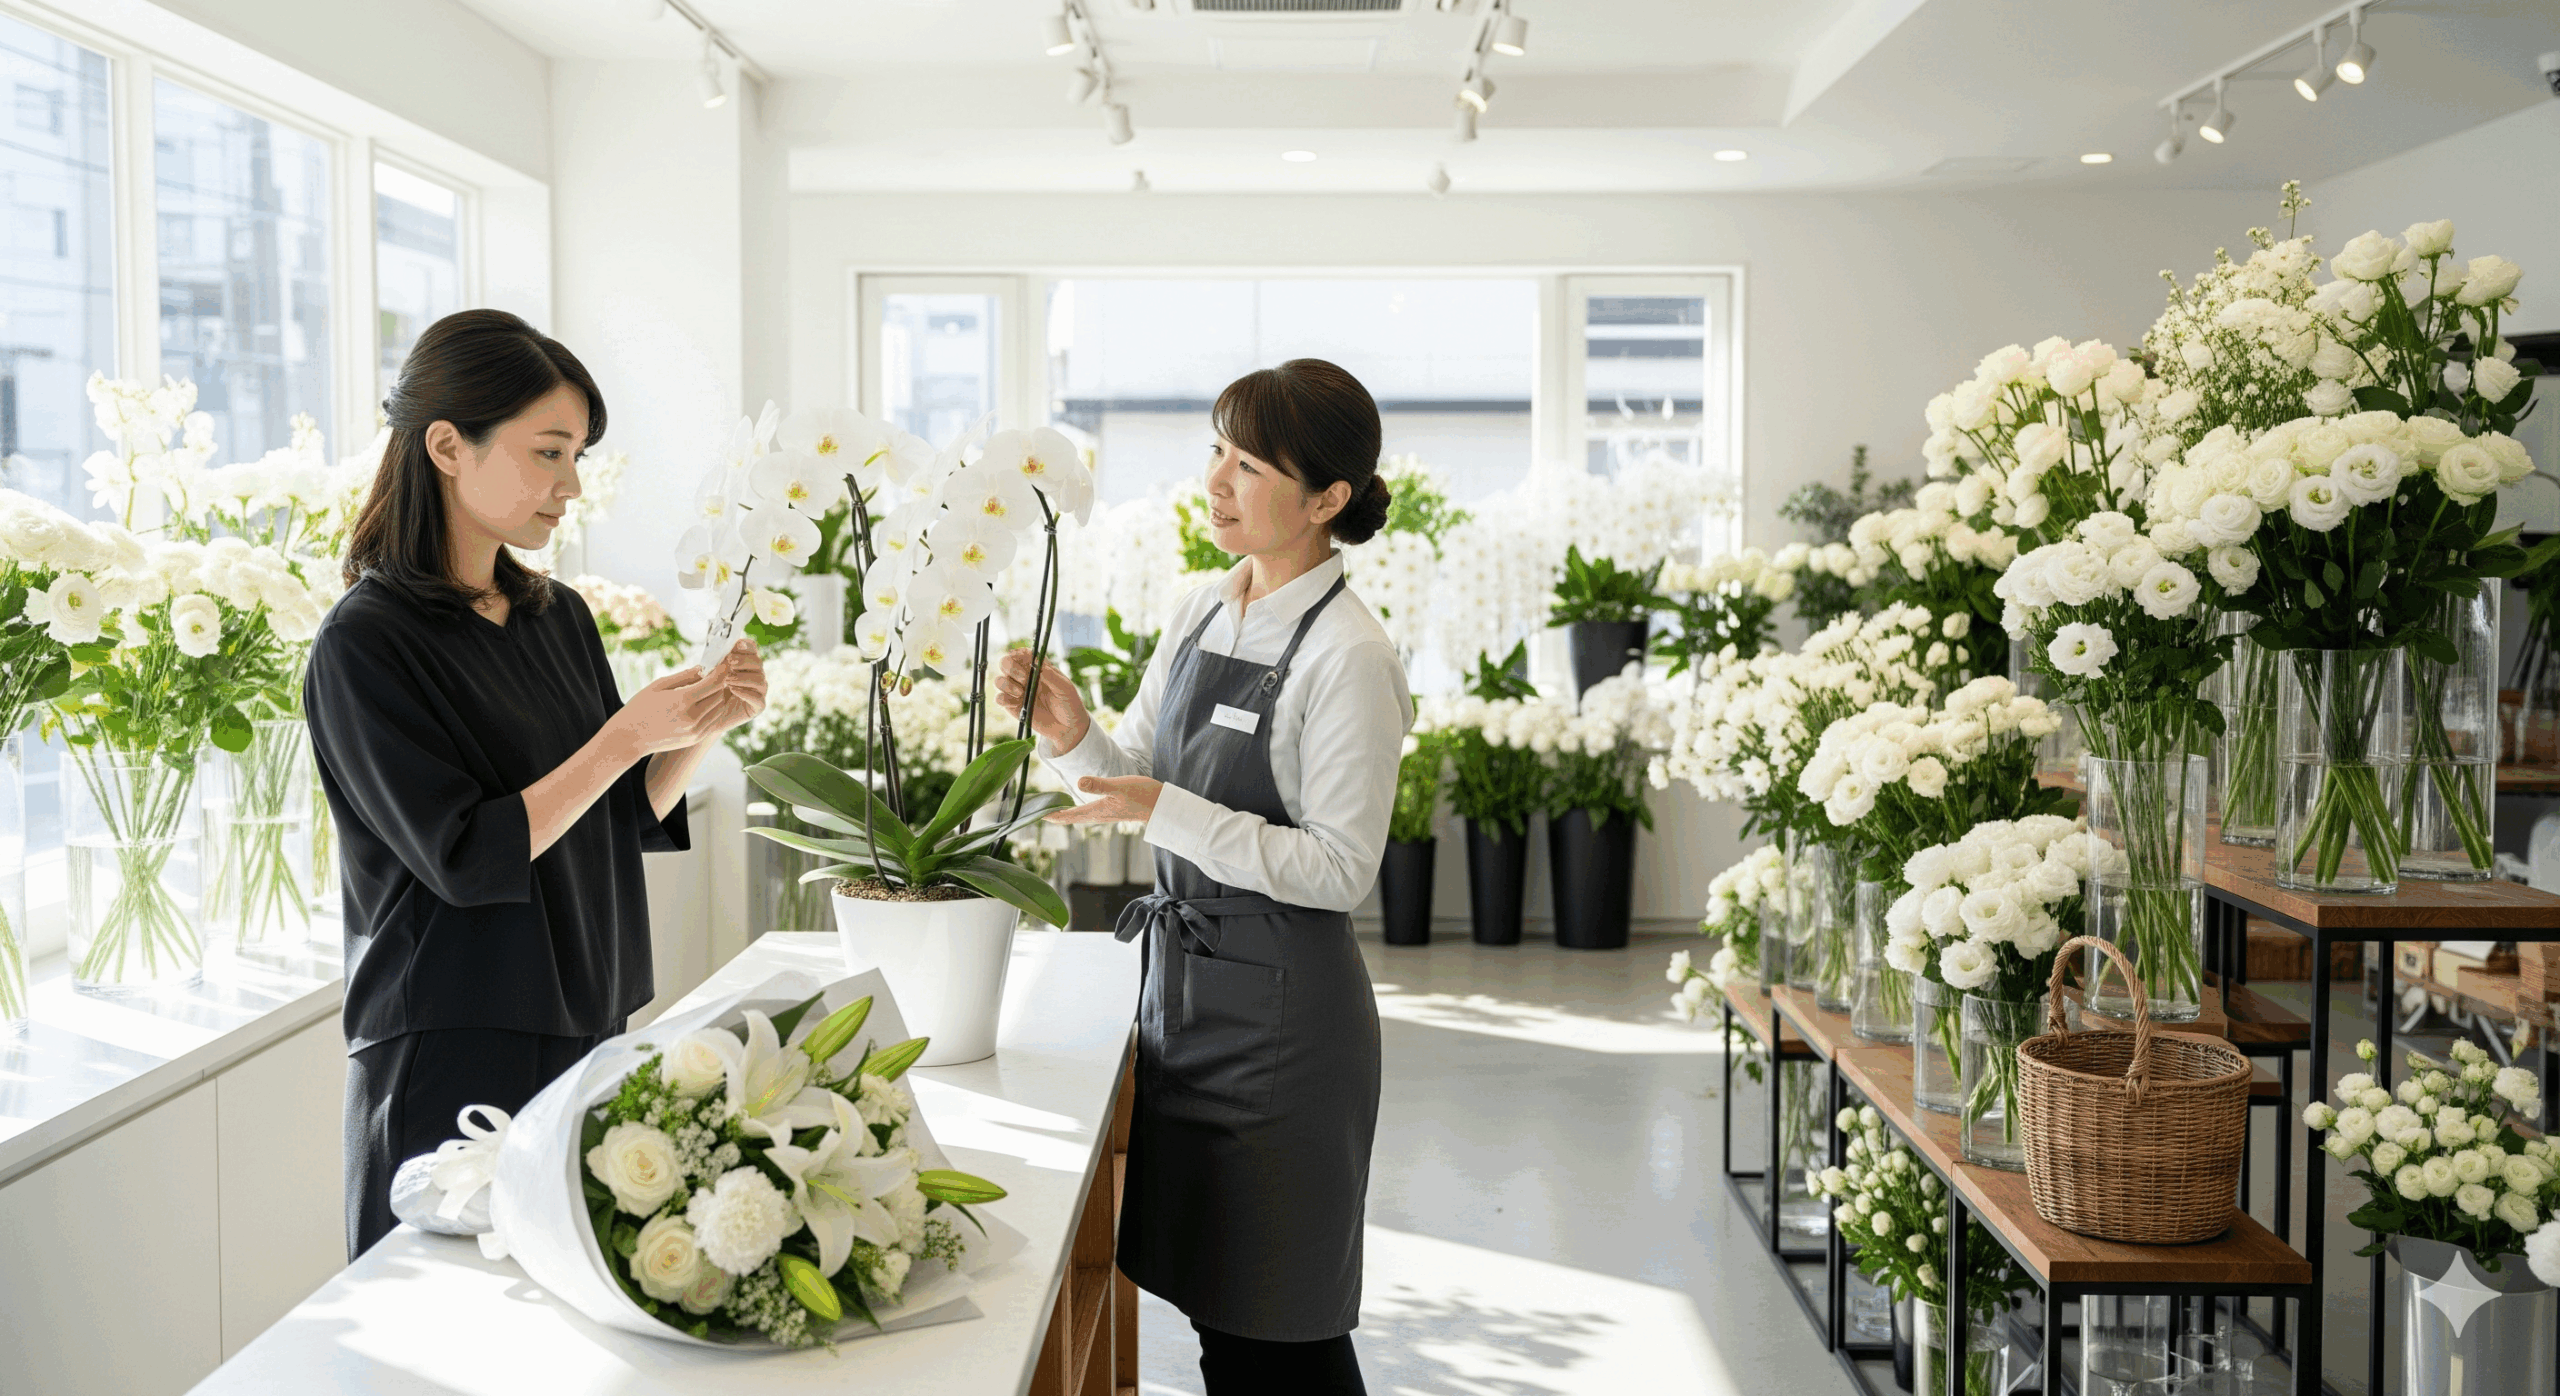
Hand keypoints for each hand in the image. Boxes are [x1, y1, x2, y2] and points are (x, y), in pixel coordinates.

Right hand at [607, 660, 743, 758]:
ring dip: (717, 696)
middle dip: (719, 682)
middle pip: (719, 695)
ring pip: (719, 708)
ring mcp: (696, 731)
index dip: (722, 671)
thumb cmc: (639, 708)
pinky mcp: (695, 738)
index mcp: (683, 701)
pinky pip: (713, 721)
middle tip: (714, 673)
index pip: (714, 682)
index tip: (724, 662)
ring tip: (708, 687)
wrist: (629, 738)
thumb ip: (683, 676)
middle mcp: (693, 718)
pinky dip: (713, 710)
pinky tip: (703, 702)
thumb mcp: (658, 686)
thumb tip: (702, 668)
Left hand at [701, 639, 766, 736]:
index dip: (747, 646)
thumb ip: (717, 662)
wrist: (706, 715)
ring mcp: (758, 692)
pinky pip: (758, 699)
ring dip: (743, 677)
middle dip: (744, 661)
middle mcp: (755, 676)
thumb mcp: (709, 673)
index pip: (752, 650)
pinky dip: (746, 693)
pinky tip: (733, 690)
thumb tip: (721, 649)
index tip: (737, 644)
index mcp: (745, 664)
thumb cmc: (706, 691)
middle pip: (758, 663)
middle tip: (729, 661)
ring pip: (759, 680)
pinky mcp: (758, 707)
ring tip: (727, 679)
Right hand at [996, 648, 1091, 751]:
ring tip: (1021, 693)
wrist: (1067, 727)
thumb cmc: (1069, 703)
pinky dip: (1003, 698)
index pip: (1022, 654)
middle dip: (1011, 668)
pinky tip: (1015, 703)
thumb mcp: (1065, 688)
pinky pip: (999, 698)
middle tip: (1024, 679)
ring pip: (999, 680)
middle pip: (1005, 663)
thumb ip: (1052, 676)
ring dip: (1007, 684)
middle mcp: (1025, 677)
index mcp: (1038, 668)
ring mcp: (1017, 691)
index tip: (1021, 658)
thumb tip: (1038, 665)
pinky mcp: (1013, 706)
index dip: (1018, 653)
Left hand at [1046, 775, 1162, 825]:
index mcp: (1098, 810)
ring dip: (1069, 815)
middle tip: (1042, 814)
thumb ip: (1099, 785)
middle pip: (1074, 818)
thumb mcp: (1119, 786)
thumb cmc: (1142, 795)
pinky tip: (1082, 807)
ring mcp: (1108, 814)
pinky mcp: (1115, 810)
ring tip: (1057, 812)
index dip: (1054, 815)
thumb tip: (1078, 783)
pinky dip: (1081, 811)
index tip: (1039, 815)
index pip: (1070, 814)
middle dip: (1058, 816)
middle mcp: (1101, 815)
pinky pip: (1092, 813)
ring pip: (1082, 817)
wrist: (1162, 805)